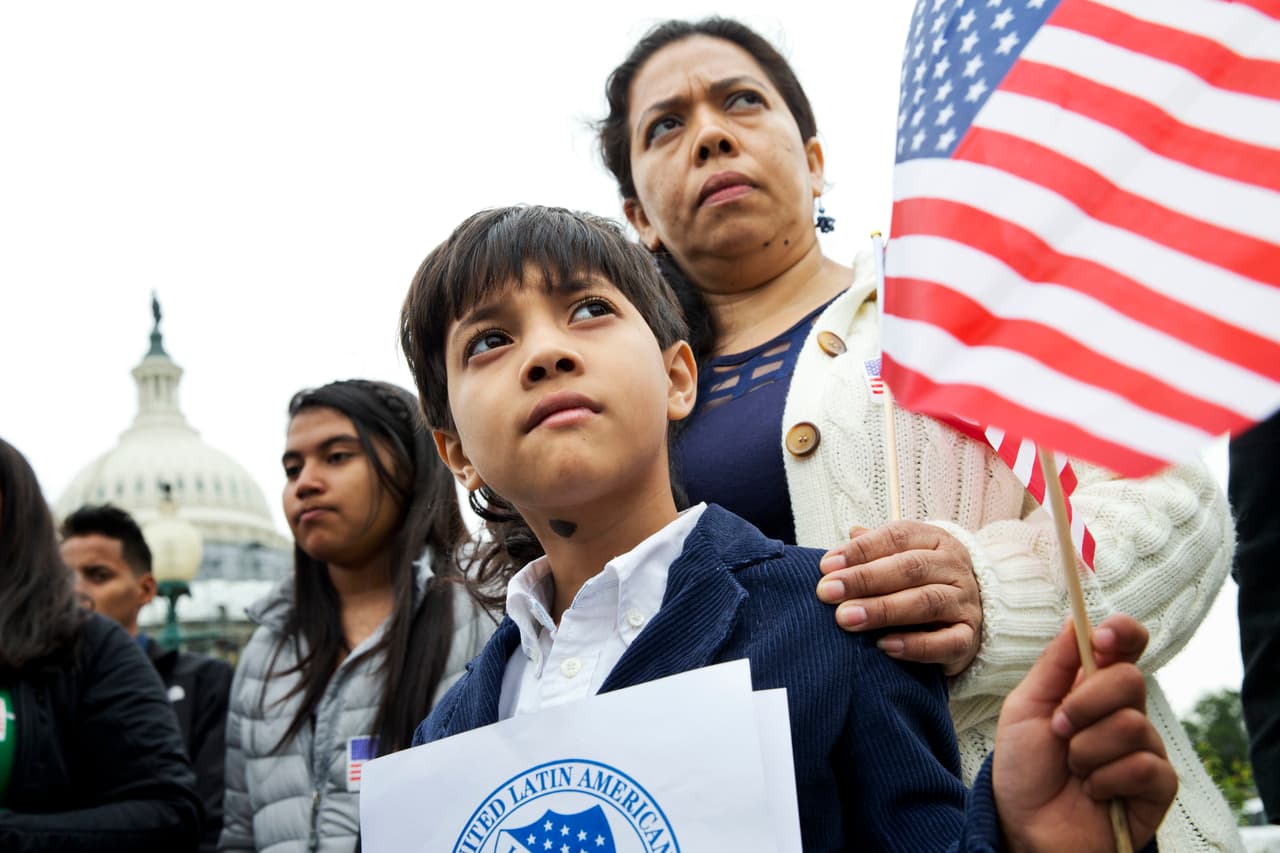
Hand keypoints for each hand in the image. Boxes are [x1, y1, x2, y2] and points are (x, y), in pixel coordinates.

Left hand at [815, 521, 981, 674]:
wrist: (966, 617)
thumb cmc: (920, 583)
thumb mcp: (900, 557)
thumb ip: (874, 548)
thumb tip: (850, 533)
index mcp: (935, 540)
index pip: (897, 537)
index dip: (860, 550)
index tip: (826, 566)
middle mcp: (954, 568)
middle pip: (910, 568)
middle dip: (864, 579)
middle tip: (828, 592)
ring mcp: (965, 603)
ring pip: (927, 603)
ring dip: (883, 610)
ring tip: (847, 618)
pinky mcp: (968, 638)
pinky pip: (946, 643)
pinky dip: (914, 646)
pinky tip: (884, 646)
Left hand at [993, 615, 1176, 852]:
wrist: (1026, 826)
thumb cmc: (1024, 768)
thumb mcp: (1025, 708)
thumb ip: (1052, 666)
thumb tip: (1077, 621)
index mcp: (1092, 686)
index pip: (1126, 646)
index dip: (1123, 634)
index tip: (1101, 640)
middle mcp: (1124, 712)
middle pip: (1130, 680)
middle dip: (1085, 704)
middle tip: (1059, 729)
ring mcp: (1144, 747)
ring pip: (1132, 725)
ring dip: (1087, 750)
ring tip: (1073, 770)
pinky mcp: (1158, 786)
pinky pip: (1143, 766)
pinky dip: (1106, 779)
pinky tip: (1094, 792)